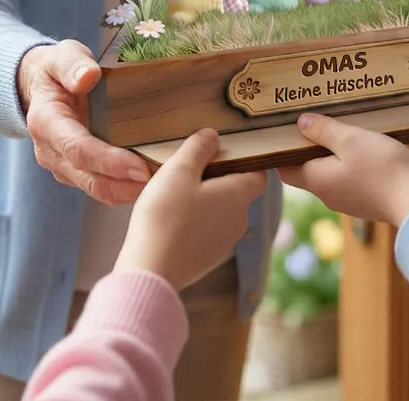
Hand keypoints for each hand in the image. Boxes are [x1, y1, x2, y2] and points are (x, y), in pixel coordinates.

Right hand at [18, 39, 149, 204]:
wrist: (40, 87)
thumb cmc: (56, 70)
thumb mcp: (63, 55)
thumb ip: (72, 64)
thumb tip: (88, 77)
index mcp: (47, 122)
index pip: (78, 149)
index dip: (109, 161)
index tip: (140, 167)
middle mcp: (51, 151)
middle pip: (89, 177)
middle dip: (126, 183)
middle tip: (164, 178)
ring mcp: (62, 165)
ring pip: (96, 189)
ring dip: (129, 190)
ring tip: (163, 180)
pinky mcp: (74, 172)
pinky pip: (100, 187)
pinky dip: (125, 187)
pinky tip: (152, 179)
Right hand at [114, 130, 267, 289]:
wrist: (149, 271)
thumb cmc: (165, 217)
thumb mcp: (179, 170)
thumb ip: (199, 148)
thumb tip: (213, 136)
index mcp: (239, 196)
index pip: (259, 174)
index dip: (245, 161)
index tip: (223, 153)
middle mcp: (239, 221)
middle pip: (238, 192)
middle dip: (218, 178)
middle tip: (190, 169)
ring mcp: (224, 243)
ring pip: (221, 212)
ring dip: (205, 200)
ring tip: (175, 193)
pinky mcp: (207, 259)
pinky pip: (207, 231)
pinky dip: (195, 221)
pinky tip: (170, 219)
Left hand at [279, 114, 408, 227]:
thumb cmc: (382, 169)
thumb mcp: (350, 140)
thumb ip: (323, 131)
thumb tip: (300, 124)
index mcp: (317, 181)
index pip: (286, 170)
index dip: (283, 152)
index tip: (286, 130)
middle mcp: (330, 195)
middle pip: (310, 170)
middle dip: (311, 147)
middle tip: (317, 120)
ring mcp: (352, 200)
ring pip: (334, 173)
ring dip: (336, 153)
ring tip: (344, 127)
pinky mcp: (371, 199)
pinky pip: (355, 177)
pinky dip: (355, 162)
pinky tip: (367, 144)